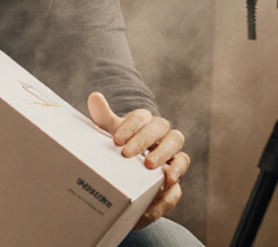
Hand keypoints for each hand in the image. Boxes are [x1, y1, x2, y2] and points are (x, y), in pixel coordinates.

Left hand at [87, 92, 190, 229]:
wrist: (130, 176)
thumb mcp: (110, 134)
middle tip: (128, 153)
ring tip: (150, 166)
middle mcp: (161, 132)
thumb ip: (103, 117)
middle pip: (160, 126)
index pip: (141, 117)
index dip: (130, 126)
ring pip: (176, 142)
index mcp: (144, 121)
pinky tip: (166, 182)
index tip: (116, 140)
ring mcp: (171, 149)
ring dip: (163, 153)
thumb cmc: (120, 149)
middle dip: (144, 139)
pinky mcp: (177, 168)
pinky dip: (176, 172)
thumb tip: (95, 96)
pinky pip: (181, 166)